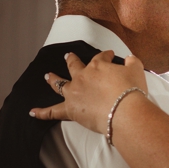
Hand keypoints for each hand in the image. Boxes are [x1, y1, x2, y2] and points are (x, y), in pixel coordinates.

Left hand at [29, 51, 149, 134]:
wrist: (124, 111)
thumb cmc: (131, 91)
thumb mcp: (136, 71)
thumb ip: (132, 62)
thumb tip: (130, 59)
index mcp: (98, 66)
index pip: (100, 58)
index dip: (105, 56)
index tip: (109, 55)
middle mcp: (83, 76)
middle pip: (74, 66)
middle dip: (71, 60)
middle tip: (68, 57)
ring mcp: (74, 92)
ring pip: (59, 84)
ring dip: (53, 79)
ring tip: (47, 76)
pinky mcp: (70, 110)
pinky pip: (52, 112)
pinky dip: (42, 113)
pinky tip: (32, 113)